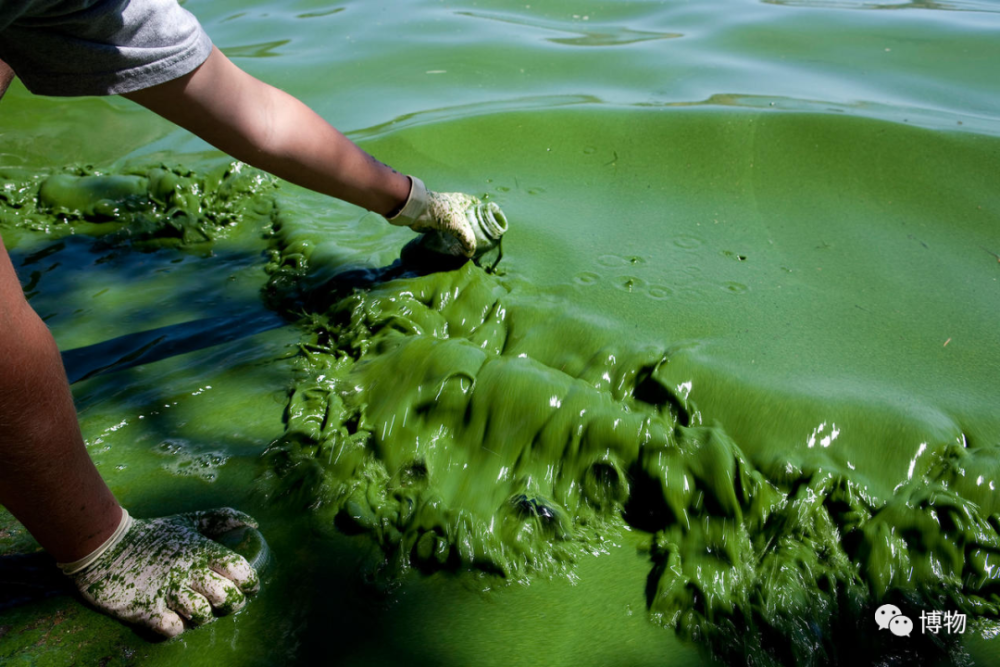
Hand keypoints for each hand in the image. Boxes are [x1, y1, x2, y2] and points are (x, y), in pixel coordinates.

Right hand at [64, 508, 260, 636]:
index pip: (239, 570)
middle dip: (232, 604)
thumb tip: (254, 524)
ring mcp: (167, 591)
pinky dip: (176, 627)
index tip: (249, 587)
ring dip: (204, 616)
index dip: (250, 582)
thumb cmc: (152, 534)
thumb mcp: (189, 521)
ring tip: (198, 609)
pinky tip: (172, 616)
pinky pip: (174, 629)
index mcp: (201, 549)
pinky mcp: (146, 609)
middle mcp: (188, 571)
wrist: (104, 546)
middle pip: (227, 598)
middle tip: (225, 602)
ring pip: (203, 616)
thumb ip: (222, 519)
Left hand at [386, 177, 478, 257]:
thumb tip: (470, 253)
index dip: (483, 213)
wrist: (420, 211)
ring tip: (465, 243)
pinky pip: (446, 229)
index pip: (478, 205)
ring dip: (459, 231)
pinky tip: (452, 244)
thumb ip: (469, 241)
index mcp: (464, 201)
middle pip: (467, 215)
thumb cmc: (444, 213)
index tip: (486, 225)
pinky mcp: (436, 220)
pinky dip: (449, 236)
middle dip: (471, 225)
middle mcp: (455, 205)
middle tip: (476, 237)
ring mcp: (445, 212)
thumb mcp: (461, 228)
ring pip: (456, 222)